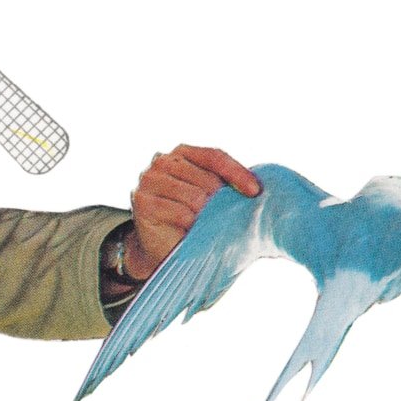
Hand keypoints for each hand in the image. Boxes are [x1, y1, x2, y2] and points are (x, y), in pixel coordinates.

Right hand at [123, 145, 260, 280]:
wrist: (160, 247)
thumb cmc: (192, 220)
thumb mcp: (211, 198)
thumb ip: (226, 186)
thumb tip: (258, 188)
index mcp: (183, 153)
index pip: (215, 156)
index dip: (237, 173)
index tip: (255, 192)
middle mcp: (163, 160)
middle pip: (206, 179)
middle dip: (220, 202)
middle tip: (223, 219)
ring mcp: (149, 179)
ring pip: (194, 197)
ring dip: (204, 216)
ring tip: (202, 225)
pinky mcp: (142, 201)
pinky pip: (179, 212)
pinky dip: (190, 224)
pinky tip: (188, 229)